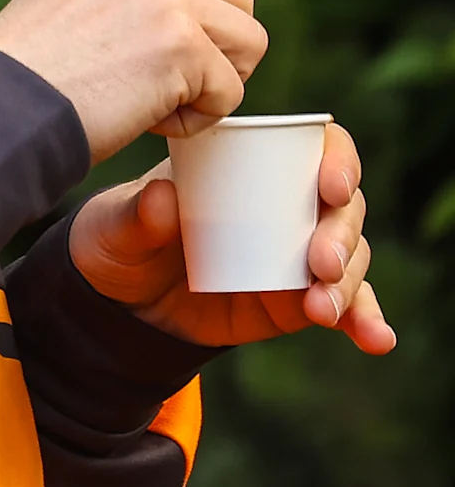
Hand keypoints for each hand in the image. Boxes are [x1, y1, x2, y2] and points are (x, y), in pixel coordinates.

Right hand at [0, 0, 267, 160]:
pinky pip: (230, 91)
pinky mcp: (182, 47)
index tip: (173, 41)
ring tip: (160, 102)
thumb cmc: (25, 73)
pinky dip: (196, 119)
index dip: (206, 2)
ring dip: (215, 80)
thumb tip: (188, 8)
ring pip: (249, 41)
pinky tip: (148, 121)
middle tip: (171, 81)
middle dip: (220, 44)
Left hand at [69, 123, 394, 352]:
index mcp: (245, 167)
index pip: (311, 147)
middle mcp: (284, 205)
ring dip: (350, 282)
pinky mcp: (297, 299)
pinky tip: (376, 339)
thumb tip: (163, 197)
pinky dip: (365, 321)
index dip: (335, 159)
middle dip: (341, 233)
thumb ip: (135, 213)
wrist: (115, 306)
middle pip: (342, 206)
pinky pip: (344, 306)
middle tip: (319, 264)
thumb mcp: (111, 225)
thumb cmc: (115, 242)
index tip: (330, 187)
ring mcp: (295, 253)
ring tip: (323, 308)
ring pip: (350, 256)